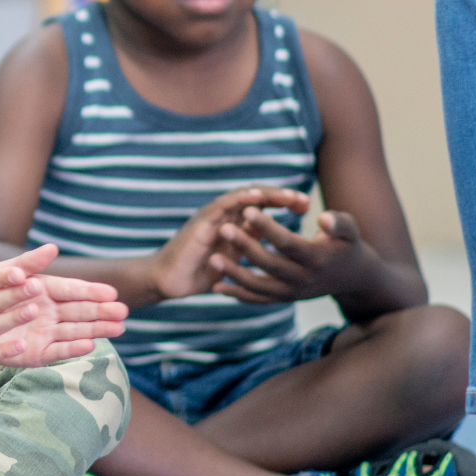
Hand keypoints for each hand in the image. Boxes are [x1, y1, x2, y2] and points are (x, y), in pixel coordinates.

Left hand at [0, 270, 126, 366]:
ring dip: (96, 330)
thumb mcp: (4, 274)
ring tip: (118, 328)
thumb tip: (53, 247)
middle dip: (101, 311)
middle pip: (79, 311)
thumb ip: (28, 263)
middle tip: (123, 311)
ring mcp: (44, 333)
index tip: (111, 292)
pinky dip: (73, 349)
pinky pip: (57, 351)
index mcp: (43, 291)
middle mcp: (48, 313)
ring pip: (75, 331)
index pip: (71, 290)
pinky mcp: (36, 354)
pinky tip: (91, 345)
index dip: (91, 291)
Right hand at [149, 187, 312, 300]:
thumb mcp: (234, 259)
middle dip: (282, 197)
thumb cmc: (199, 272)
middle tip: (304, 200)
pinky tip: (258, 196)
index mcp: (234, 224)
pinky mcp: (202, 221)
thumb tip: (274, 243)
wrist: (169, 280)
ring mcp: (213, 216)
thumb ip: (250, 246)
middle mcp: (225, 216)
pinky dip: (242, 198)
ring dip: (268, 194)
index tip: (306, 208)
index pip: (263, 207)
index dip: (284, 205)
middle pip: (258, 198)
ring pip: (244, 197)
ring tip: (289, 195)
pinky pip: (224, 204)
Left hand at [208, 207, 379, 303]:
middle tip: (223, 228)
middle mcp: (304, 279)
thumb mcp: (351, 230)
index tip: (247, 210)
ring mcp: (293, 293)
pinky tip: (217, 286)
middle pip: (269, 264)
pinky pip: (259, 300)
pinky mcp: (285, 299)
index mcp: (317, 258)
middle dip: (245, 246)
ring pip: (260, 287)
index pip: (287, 243)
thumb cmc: (348, 245)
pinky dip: (238, 295)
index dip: (267, 227)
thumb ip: (339, 223)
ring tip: (213, 259)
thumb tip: (323, 218)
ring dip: (235, 275)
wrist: (354, 278)